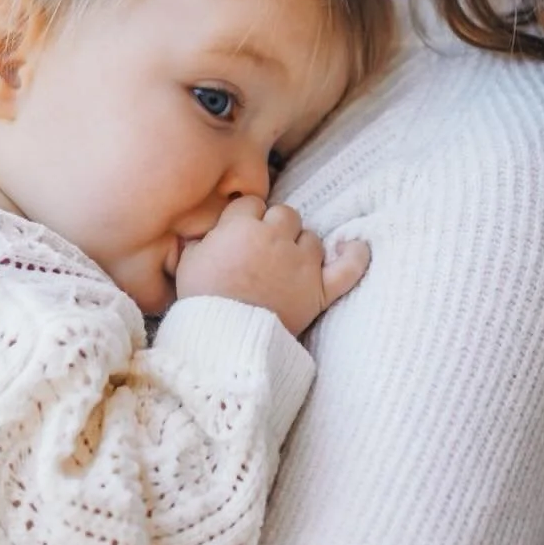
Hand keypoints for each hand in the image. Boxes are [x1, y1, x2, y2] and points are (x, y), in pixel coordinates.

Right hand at [175, 196, 369, 335]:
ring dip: (301, 247)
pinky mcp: (319, 290)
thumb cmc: (202, 301)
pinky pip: (347, 268)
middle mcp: (275, 239)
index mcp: (241, 228)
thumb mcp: (188, 264)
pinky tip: (355, 247)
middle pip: (285, 214)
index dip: (245, 218)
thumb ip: (198, 241)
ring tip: (288, 264)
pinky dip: (355, 258)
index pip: (251, 204)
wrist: (224, 340)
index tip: (239, 233)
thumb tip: (205, 233)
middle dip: (275, 227)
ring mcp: (301, 264)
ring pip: (311, 238)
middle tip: (263, 249)